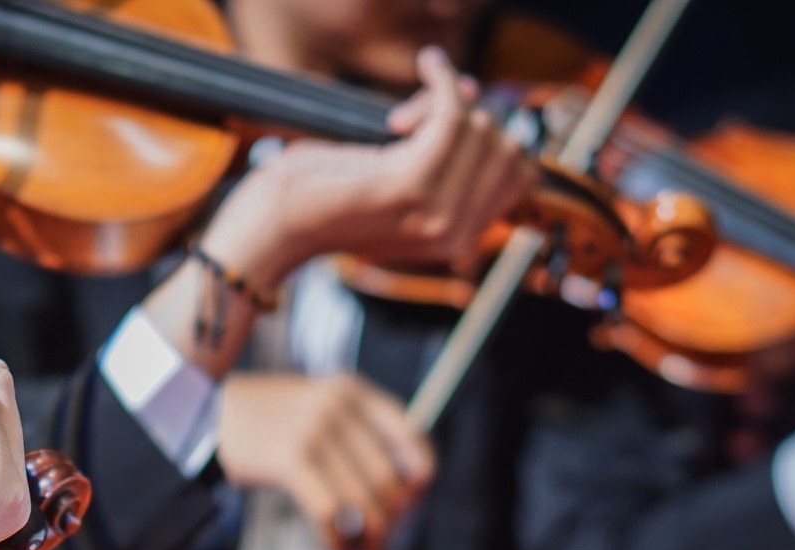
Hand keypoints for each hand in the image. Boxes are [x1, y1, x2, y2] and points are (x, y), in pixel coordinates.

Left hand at [200, 46, 538, 287]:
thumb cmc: (327, 194)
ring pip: (478, 128)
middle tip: (408, 122)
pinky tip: (428, 64)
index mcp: (457, 241)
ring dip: (442, 101)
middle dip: (466, 118)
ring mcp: (435, 216)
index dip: (489, 138)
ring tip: (399, 117)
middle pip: (503, 146)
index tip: (439, 131)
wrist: (274, 223)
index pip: (519, 174)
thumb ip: (444, 151)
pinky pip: (451, 116)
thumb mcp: (399, 175)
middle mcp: (454, 237)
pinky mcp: (408, 186)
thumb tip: (472, 96)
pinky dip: (441, 80)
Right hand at [216, 372, 435, 549]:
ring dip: (367, 540)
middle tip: (381, 546)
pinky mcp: (290, 459)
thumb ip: (357, 439)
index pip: (412, 437)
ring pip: (362, 502)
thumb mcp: (320, 406)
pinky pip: (329, 513)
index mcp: (354, 391)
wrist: (208, 412)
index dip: (420, 479)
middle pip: (388, 479)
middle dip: (390, 521)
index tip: (410, 506)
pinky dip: (336, 541)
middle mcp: (339, 407)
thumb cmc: (269, 419)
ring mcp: (315, 432)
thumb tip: (396, 502)